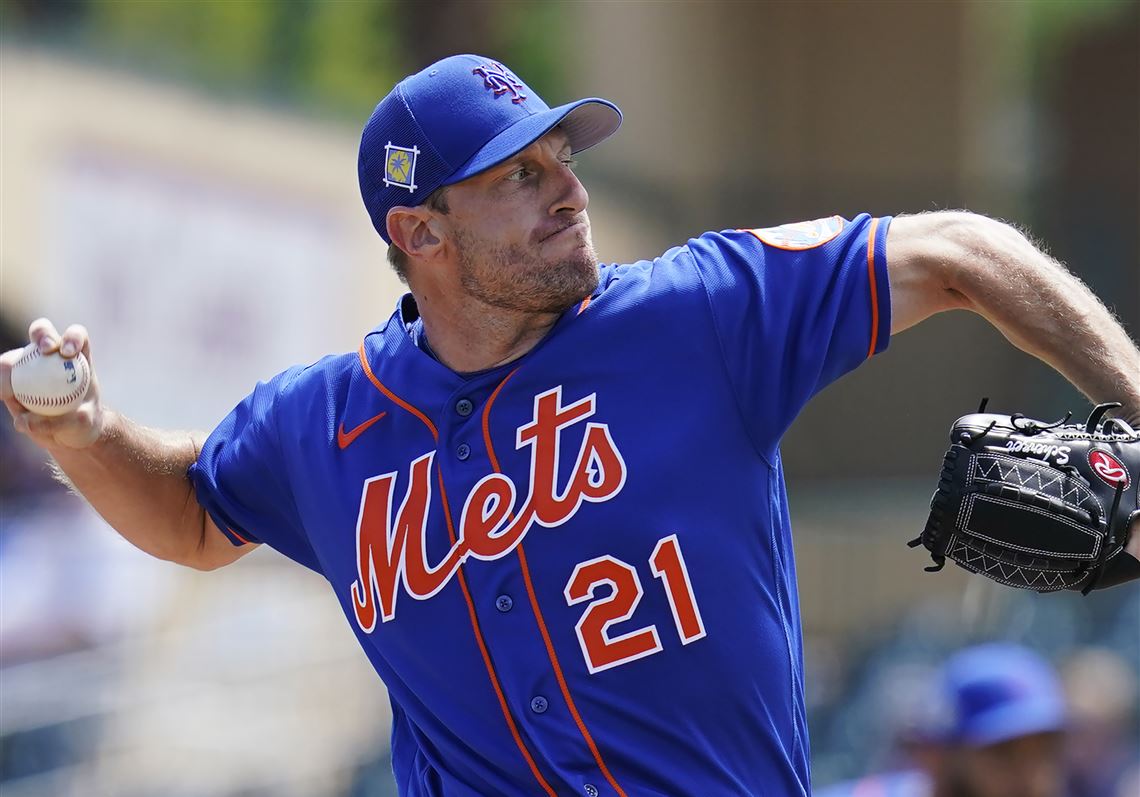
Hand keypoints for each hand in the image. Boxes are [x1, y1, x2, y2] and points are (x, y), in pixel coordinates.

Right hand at [1, 318, 105, 449]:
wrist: (69, 434)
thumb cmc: (82, 424)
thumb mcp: (82, 425)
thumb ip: (63, 421)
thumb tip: (31, 419)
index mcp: (78, 358)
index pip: (76, 336)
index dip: (72, 337)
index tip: (68, 353)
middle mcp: (51, 355)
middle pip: (42, 332)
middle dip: (42, 334)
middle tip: (45, 350)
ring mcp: (29, 366)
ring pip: (12, 358)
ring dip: (7, 369)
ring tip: (8, 392)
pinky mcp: (13, 381)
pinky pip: (2, 381)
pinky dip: (1, 388)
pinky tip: (2, 396)